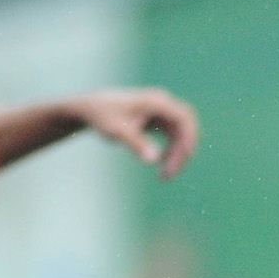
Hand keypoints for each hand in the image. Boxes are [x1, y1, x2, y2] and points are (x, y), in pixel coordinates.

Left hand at [68, 88, 199, 179]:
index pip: (184, 118)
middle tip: (171, 173)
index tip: (184, 158)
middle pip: (186, 128)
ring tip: (164, 175)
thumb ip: (136, 144)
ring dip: (177, 154)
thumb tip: (153, 161)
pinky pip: (174, 137)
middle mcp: (163, 104)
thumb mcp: (117, 131)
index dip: (189, 138)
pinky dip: (171, 151)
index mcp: (157, 102)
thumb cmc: (102, 116)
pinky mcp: (158, 120)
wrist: (89, 108)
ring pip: (181, 135)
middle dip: (183, 151)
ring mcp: (162, 112)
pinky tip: (161, 164)